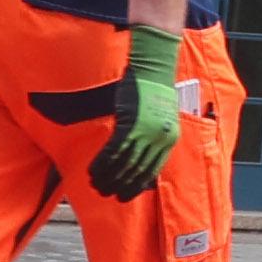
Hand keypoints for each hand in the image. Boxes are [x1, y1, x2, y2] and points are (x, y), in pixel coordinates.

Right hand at [91, 25, 183, 196]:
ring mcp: (145, 133)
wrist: (153, 67)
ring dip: (108, 177)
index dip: (137, 186)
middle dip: (120, 185)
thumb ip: (150, 136)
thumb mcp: (159, 117)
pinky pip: (113, 151)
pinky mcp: (130, 124)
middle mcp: (159, 139)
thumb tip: (136, 155)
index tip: (125, 195)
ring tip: (97, 186)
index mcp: (169, 139)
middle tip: (107, 193)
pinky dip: (102, 163)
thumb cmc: (154, 89)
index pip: (152, 170)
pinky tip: (93, 171)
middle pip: (137, 170)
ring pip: (123, 164)